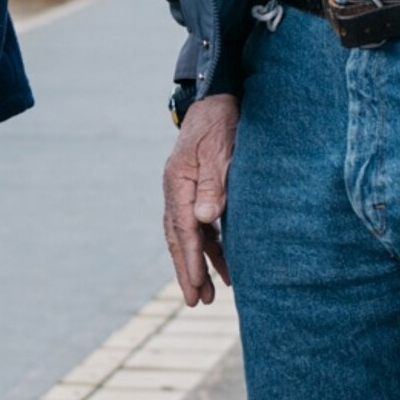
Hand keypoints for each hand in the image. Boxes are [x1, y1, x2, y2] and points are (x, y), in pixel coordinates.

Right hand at [162, 95, 238, 305]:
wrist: (217, 97)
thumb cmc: (221, 122)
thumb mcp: (220, 151)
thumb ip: (214, 184)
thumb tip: (204, 219)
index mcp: (178, 181)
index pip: (184, 229)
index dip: (190, 260)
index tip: (195, 287)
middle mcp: (176, 188)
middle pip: (178, 237)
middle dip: (187, 270)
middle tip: (195, 301)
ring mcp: (185, 188)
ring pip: (188, 233)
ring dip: (199, 262)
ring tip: (209, 292)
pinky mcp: (197, 188)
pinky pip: (200, 223)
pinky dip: (209, 245)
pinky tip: (223, 262)